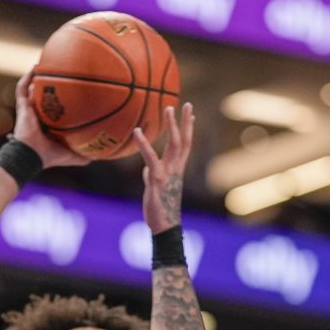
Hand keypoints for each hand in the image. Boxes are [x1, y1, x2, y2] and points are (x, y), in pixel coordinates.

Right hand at [13, 71, 92, 170]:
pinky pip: (22, 89)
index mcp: (49, 126)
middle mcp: (39, 116)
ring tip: (46, 65)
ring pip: (32, 90)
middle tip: (61, 74)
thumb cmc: (50, 156)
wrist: (31, 155)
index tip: (74, 92)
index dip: (63, 102)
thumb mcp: (72, 156)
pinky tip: (34, 68)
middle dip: (50, 86)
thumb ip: (85, 155)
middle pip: (44, 97)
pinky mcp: (22, 107)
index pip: (56, 111)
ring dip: (37, 78)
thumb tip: (102, 155)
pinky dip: (27, 79)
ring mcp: (29, 110)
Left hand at [133, 103, 194, 233]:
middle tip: (187, 104)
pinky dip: (144, 144)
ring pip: (174, 145)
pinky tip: (136, 131)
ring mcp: (168, 173)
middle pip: (184, 140)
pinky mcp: (157, 179)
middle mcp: (175, 168)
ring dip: (172, 126)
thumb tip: (147, 170)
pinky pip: (150, 158)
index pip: (186, 145)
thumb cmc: (160, 209)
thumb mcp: (156, 189)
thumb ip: (153, 175)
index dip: (189, 128)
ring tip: (169, 108)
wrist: (165, 226)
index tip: (192, 113)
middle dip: (186, 122)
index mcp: (177, 170)